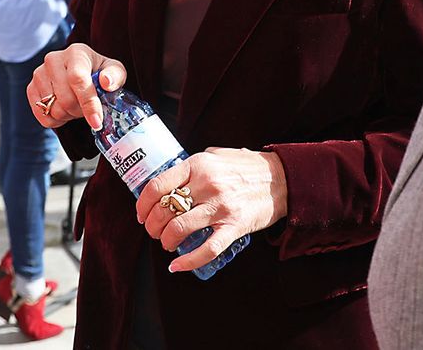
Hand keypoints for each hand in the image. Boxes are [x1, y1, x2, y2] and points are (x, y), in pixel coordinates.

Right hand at [28, 42, 125, 130]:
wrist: (80, 74)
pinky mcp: (31, 88)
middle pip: (65, 99)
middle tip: (87, 107)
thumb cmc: (99, 73)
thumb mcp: (115, 71)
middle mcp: (53, 59)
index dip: (88, 103)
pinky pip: (42, 116)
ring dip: (69, 115)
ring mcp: (39, 73)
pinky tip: (63, 109)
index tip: (97, 122)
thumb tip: (106, 82)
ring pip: (54, 110)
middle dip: (80, 111)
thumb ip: (115, 76)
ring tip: (76, 105)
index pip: (78, 79)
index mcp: (76, 52)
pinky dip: (56, 120)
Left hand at [136, 148, 288, 273]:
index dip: (143, 204)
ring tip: (167, 243)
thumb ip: (193, 166)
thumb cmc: (246, 167)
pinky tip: (177, 266)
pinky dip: (188, 261)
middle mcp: (207, 185)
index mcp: (198, 165)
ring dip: (166, 241)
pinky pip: (207, 249)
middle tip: (154, 231)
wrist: (281, 180)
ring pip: (179, 229)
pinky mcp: (234, 227)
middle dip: (152, 226)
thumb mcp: (215, 156)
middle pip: (165, 210)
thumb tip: (170, 179)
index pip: (158, 186)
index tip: (141, 213)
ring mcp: (221, 207)